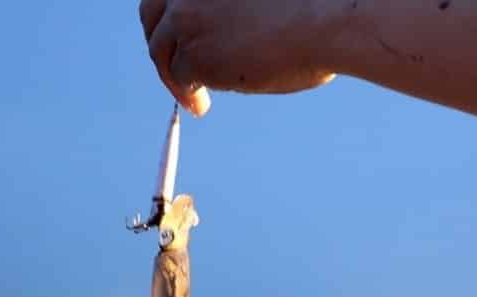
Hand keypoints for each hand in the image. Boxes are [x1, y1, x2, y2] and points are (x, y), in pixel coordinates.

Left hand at [139, 0, 339, 115]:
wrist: (324, 25)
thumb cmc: (312, 10)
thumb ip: (233, 10)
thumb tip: (225, 41)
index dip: (170, 19)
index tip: (182, 41)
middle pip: (152, 19)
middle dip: (161, 48)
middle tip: (175, 74)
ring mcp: (187, 20)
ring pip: (165, 54)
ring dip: (175, 79)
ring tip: (194, 102)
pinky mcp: (195, 55)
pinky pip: (181, 79)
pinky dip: (189, 94)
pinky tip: (202, 105)